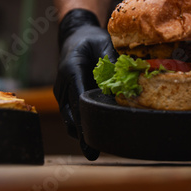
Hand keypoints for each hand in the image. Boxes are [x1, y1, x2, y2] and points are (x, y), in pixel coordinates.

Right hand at [53, 9, 115, 159]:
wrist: (75, 37)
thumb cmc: (91, 39)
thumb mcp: (103, 42)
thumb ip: (113, 59)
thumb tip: (127, 77)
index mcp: (70, 70)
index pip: (77, 97)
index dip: (84, 116)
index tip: (91, 131)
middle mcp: (63, 84)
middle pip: (71, 114)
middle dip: (81, 133)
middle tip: (92, 153)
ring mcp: (63, 93)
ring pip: (70, 118)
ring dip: (81, 133)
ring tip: (93, 151)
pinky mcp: (67, 99)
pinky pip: (73, 115)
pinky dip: (81, 126)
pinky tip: (94, 138)